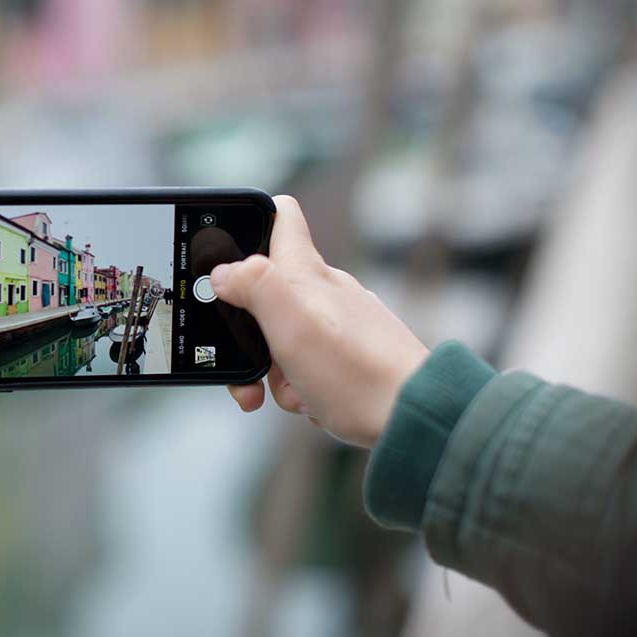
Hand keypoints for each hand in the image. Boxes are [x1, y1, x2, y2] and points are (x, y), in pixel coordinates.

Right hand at [212, 196, 427, 447]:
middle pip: (264, 290)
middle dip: (246, 328)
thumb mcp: (293, 324)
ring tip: (291, 392)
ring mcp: (335, 323)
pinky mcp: (346, 356)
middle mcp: (322, 290)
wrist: (414, 420)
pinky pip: (303, 364)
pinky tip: (312, 402)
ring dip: (271, 368)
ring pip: (279, 335)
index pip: (279, 216)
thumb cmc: (356, 373)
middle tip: (248, 363)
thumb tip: (222, 271)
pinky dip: (297, 386)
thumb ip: (254, 286)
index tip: (223, 249)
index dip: (248, 220)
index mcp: (306, 272)